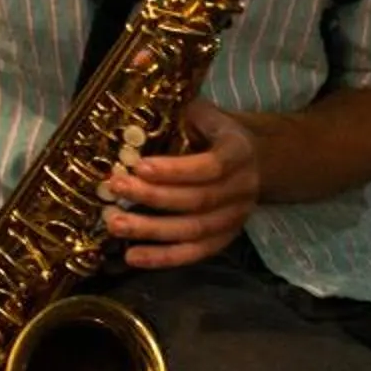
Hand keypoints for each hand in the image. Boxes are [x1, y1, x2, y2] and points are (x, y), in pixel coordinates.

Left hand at [103, 99, 260, 270]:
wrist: (255, 159)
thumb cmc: (217, 133)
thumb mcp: (207, 115)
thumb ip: (182, 114)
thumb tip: (138, 113)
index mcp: (239, 153)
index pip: (210, 166)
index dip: (175, 170)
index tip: (139, 166)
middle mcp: (242, 189)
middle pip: (197, 200)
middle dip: (152, 197)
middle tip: (115, 189)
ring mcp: (235, 218)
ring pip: (193, 231)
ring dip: (151, 230)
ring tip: (115, 225)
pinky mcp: (224, 239)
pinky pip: (194, 253)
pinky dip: (164, 258)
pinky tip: (133, 256)